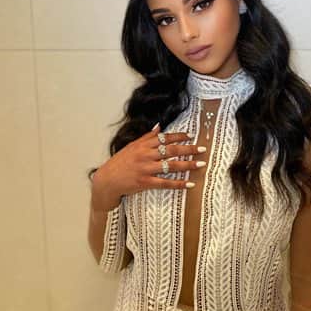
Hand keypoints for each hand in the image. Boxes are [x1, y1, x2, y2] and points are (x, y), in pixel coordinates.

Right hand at [91, 125, 205, 208]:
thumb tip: (159, 126)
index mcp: (143, 145)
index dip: (179, 136)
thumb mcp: (132, 146)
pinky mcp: (146, 182)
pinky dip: (179, 184)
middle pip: (171, 150)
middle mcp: (146, 155)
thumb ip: (146, 137)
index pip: (164, 138)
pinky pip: (166, 183)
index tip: (191, 135)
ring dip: (188, 165)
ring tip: (201, 164)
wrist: (107, 180)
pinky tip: (190, 184)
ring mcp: (146, 169)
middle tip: (203, 149)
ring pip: (171, 166)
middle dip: (189, 149)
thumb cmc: (120, 162)